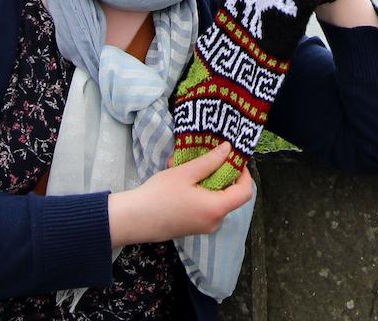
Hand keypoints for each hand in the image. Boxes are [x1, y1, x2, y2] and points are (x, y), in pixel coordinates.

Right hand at [108, 142, 253, 246]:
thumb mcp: (186, 173)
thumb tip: (228, 149)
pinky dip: (199, 192)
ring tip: (186, 166)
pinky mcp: (192, 227)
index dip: (244, 174)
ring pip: (215, 200)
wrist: (132, 220)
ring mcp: (203, 227)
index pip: (245, 192)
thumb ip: (210, 161)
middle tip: (206, 158)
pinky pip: (204, 207)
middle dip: (221, 174)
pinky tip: (180, 180)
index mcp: (216, 209)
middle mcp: (214, 222)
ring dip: (206, 181)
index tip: (233, 159)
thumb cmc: (159, 195)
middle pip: (231, 196)